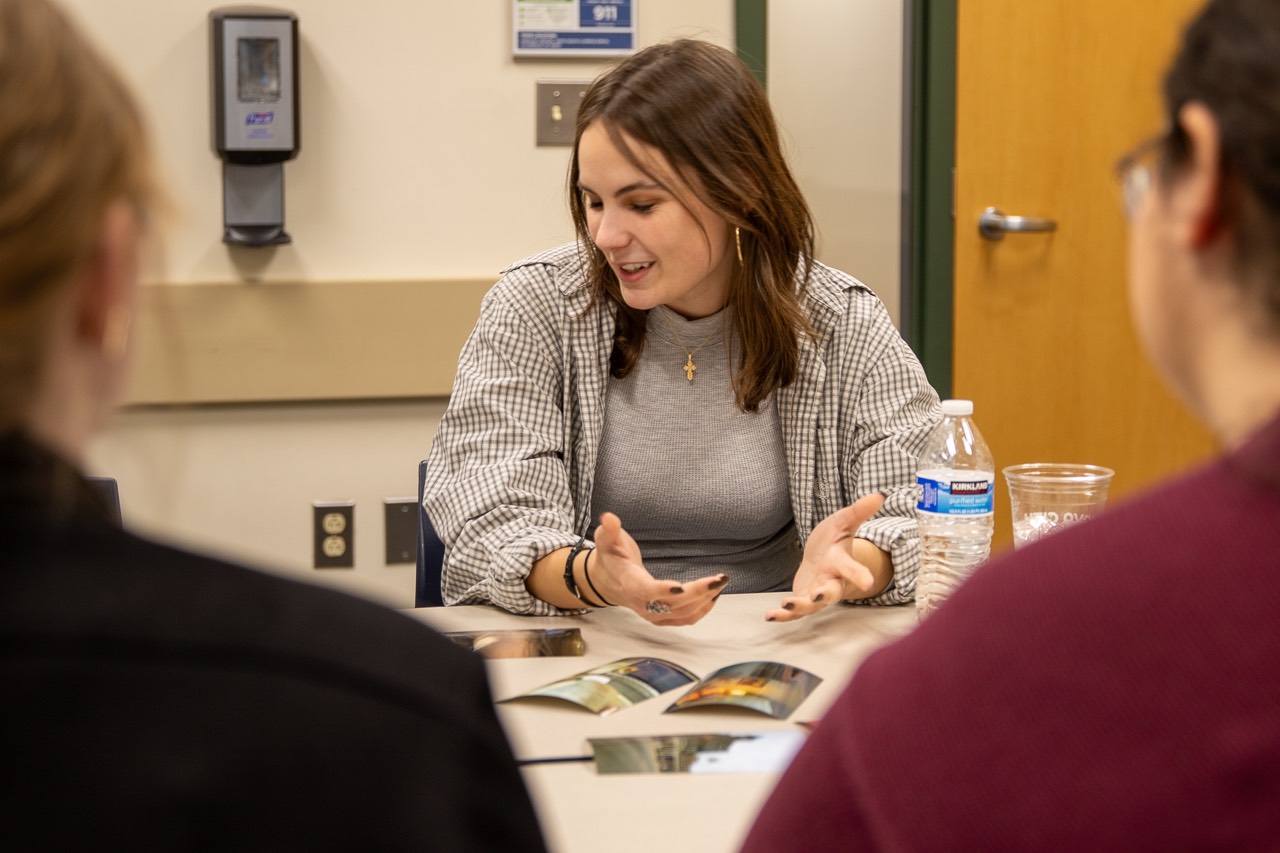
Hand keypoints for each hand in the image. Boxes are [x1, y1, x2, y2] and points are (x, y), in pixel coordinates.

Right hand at [592, 512, 727, 625]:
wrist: (608, 581)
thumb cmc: (612, 557)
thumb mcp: (606, 539)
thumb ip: (610, 530)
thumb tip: (609, 518)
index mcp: (629, 583)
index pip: (645, 591)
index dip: (661, 591)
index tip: (680, 587)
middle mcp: (641, 603)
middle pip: (671, 605)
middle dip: (698, 593)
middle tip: (720, 579)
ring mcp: (652, 614)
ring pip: (682, 614)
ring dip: (704, 600)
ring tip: (721, 582)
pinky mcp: (662, 617)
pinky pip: (685, 619)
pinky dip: (702, 610)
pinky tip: (714, 596)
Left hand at [765, 492, 886, 622]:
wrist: (823, 557)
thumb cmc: (834, 540)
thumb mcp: (844, 522)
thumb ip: (859, 511)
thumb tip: (880, 494)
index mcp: (841, 563)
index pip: (852, 568)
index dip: (860, 575)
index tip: (868, 582)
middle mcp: (831, 581)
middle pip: (831, 592)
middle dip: (825, 595)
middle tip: (817, 596)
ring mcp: (817, 593)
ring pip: (811, 605)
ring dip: (799, 606)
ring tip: (786, 603)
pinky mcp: (803, 599)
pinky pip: (794, 612)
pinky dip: (783, 615)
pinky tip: (769, 615)